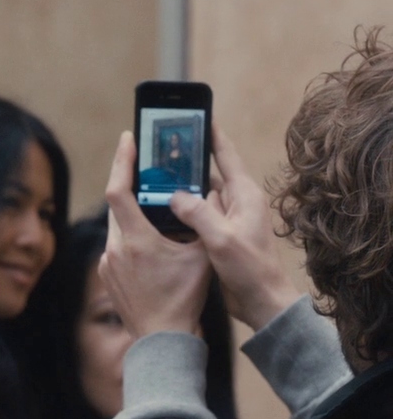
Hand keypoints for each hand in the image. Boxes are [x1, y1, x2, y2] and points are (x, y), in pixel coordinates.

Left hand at [99, 131, 211, 337]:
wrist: (161, 339)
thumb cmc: (183, 299)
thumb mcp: (201, 257)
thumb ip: (202, 224)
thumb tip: (207, 196)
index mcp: (135, 239)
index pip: (119, 189)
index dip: (122, 160)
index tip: (127, 139)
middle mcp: (115, 247)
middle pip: (117, 204)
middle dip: (130, 183)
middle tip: (143, 164)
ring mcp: (107, 262)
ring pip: (116, 225)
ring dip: (132, 212)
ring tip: (151, 202)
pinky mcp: (107, 274)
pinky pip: (117, 245)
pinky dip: (131, 235)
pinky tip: (149, 240)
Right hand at [169, 126, 296, 330]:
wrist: (263, 301)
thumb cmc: (251, 270)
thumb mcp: (223, 240)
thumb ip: (199, 214)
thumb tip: (175, 195)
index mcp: (244, 195)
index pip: (225, 155)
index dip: (211, 134)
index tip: (197, 116)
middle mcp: (237, 202)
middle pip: (208, 171)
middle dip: (186, 160)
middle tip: (162, 146)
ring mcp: (229, 218)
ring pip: (200, 193)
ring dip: (181, 187)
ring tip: (155, 176)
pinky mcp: (220, 233)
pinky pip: (197, 213)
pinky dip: (181, 208)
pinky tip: (162, 208)